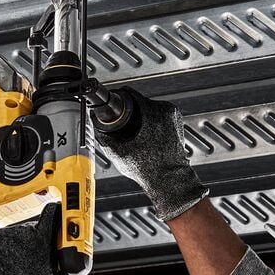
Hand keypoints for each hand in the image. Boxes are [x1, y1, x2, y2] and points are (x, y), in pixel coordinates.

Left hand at [0, 204, 80, 274]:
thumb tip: (77, 273)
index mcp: (42, 239)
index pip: (54, 212)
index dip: (58, 214)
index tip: (59, 217)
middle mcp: (22, 232)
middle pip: (33, 230)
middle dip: (35, 243)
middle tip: (34, 262)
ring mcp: (2, 234)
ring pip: (14, 238)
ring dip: (16, 249)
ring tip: (14, 271)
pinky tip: (1, 269)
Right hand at [92, 87, 207, 220]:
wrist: (170, 180)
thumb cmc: (150, 169)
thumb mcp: (119, 153)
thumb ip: (104, 137)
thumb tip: (97, 126)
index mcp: (153, 113)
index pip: (131, 94)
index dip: (119, 97)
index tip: (113, 102)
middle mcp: (166, 111)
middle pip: (140, 100)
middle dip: (130, 109)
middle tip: (121, 122)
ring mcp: (174, 116)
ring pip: (150, 107)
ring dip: (140, 114)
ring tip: (133, 129)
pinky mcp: (177, 123)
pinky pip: (159, 115)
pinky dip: (150, 120)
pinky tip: (144, 133)